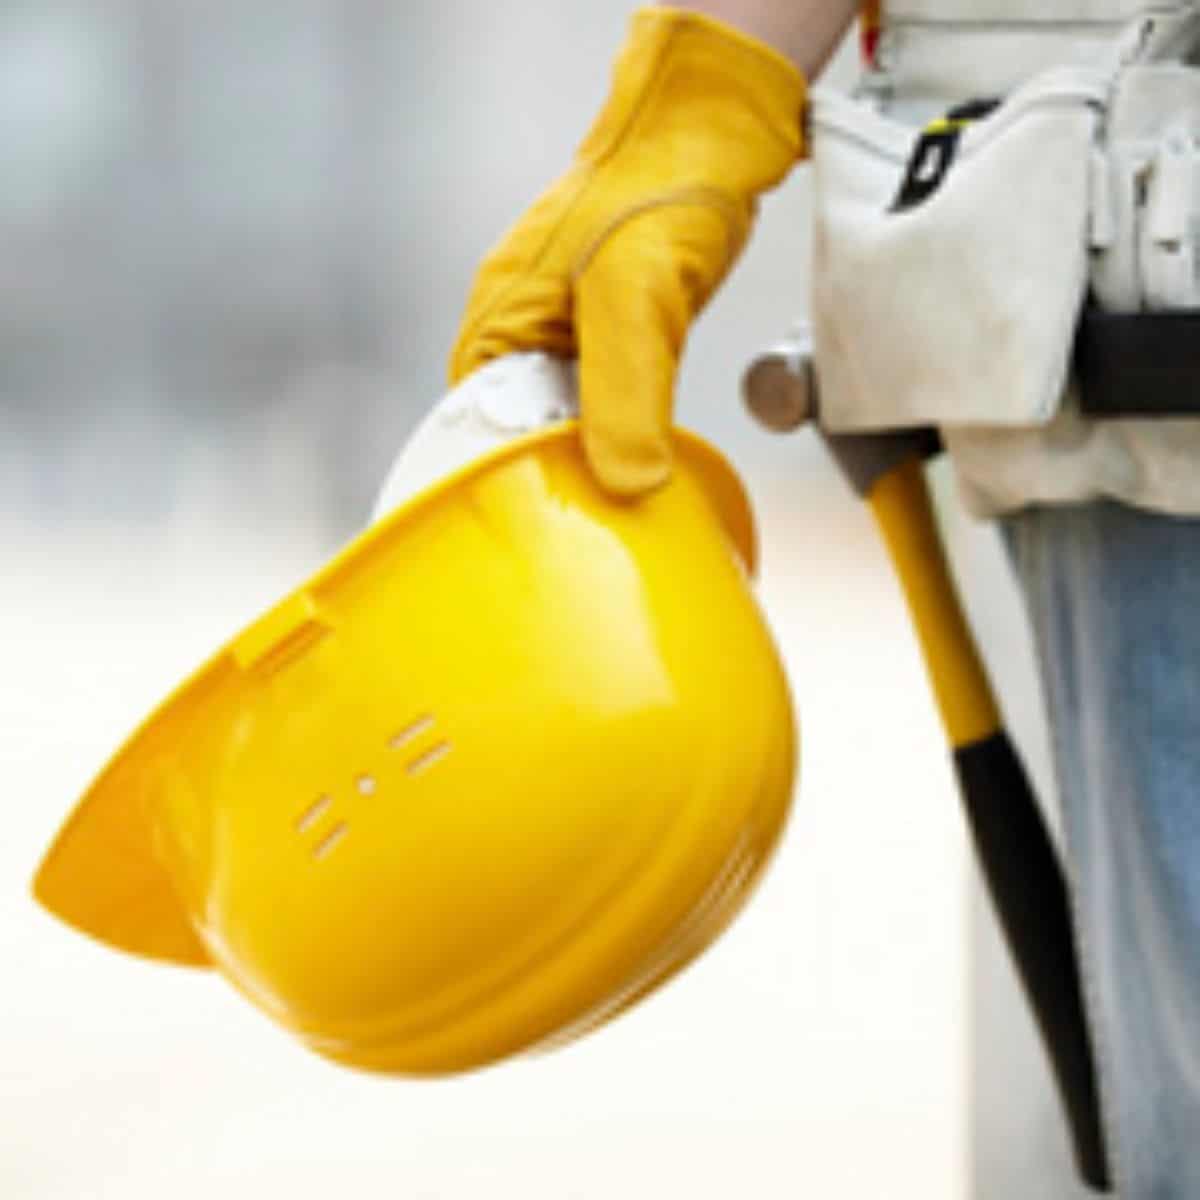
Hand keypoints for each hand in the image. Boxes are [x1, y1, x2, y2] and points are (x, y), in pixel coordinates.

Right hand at [449, 7, 806, 495]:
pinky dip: (620, 427)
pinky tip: (643, 450)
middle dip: (554, 473)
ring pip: (564, 419)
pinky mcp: (603, 332)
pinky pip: (600, 398)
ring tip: (619, 498)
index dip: (510, 477)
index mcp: (497, 324)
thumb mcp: (634, 301)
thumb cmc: (657, 193)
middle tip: (593, 520)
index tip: (549, 520)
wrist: (709, 133)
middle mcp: (518, 331)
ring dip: (592, 453)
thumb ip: (626, 395)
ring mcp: (562, 331)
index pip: (478, 430)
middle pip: (520, 431)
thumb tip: (630, 485)